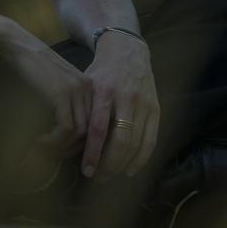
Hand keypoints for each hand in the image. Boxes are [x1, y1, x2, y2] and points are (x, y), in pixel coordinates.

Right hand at [0, 16, 91, 157]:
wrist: (16, 45)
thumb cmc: (28, 65)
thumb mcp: (52, 84)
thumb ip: (62, 104)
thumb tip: (61, 135)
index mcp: (86, 86)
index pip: (92, 123)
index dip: (79, 141)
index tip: (62, 150)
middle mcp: (86, 88)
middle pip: (89, 131)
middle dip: (71, 148)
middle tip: (52, 154)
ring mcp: (75, 90)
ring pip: (79, 133)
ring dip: (61, 146)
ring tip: (42, 146)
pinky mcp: (61, 94)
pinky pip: (66, 128)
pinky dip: (54, 139)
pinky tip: (39, 139)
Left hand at [79, 32, 158, 181]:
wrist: (126, 50)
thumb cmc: (101, 71)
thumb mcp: (86, 84)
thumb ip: (82, 109)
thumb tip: (70, 141)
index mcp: (104, 91)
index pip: (98, 129)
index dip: (93, 153)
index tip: (86, 170)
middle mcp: (126, 98)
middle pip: (120, 140)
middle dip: (109, 164)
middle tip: (97, 178)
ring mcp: (144, 103)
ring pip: (137, 143)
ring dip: (123, 164)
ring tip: (110, 176)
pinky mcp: (156, 108)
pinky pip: (151, 140)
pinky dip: (142, 158)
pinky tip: (130, 169)